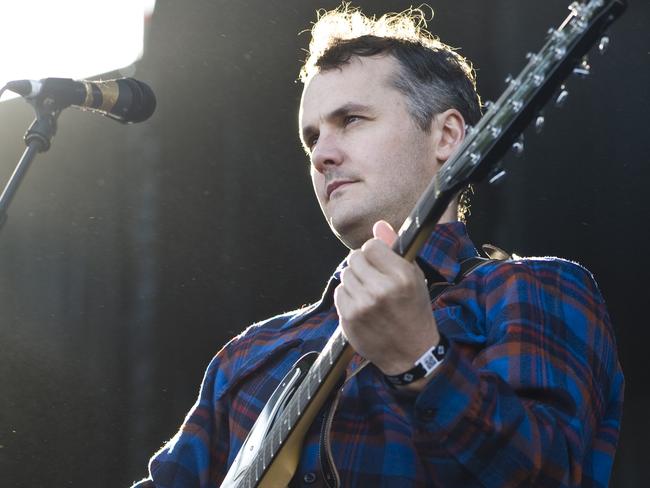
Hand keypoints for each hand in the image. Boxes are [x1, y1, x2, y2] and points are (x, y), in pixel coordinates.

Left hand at [334, 220, 440, 376]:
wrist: (411, 353)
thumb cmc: (414, 312)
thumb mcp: (415, 278)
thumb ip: (395, 249)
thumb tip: (378, 224)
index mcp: (401, 276)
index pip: (371, 245)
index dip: (375, 252)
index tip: (381, 262)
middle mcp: (381, 290)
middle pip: (354, 258)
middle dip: (363, 265)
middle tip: (374, 279)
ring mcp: (362, 305)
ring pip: (345, 275)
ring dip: (355, 281)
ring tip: (370, 294)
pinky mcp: (349, 318)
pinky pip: (339, 293)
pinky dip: (348, 297)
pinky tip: (362, 306)